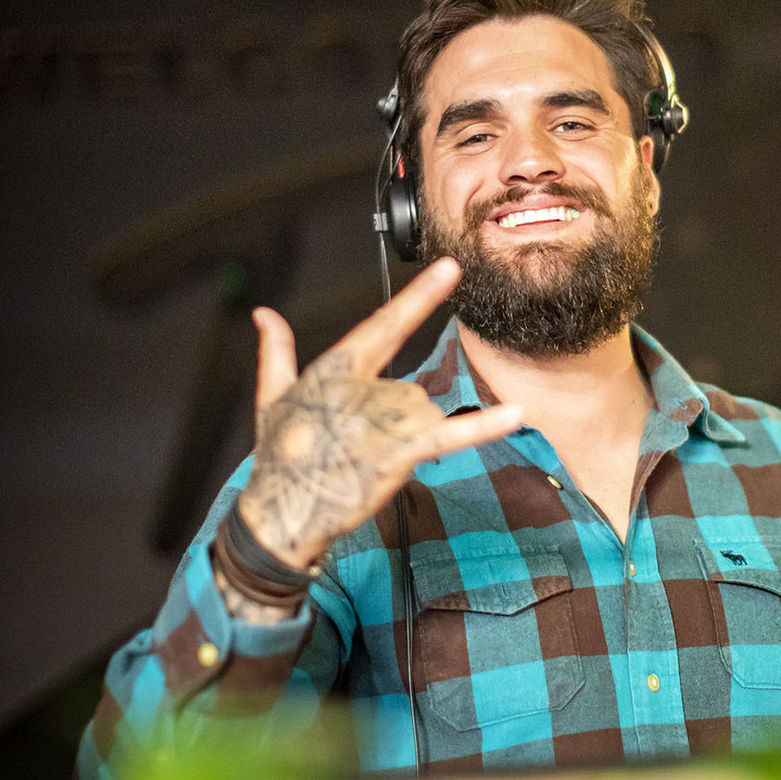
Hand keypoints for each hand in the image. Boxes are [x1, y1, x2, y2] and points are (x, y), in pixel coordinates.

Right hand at [237, 257, 521, 570]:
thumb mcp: (271, 395)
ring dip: (402, 437)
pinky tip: (516, 414)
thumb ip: (277, 350)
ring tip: (362, 460)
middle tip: (350, 447)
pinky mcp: (399, 452)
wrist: (282, 512)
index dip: (419, 295)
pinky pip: (450, 434)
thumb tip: (264, 313)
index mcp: (336, 368)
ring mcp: (384, 421)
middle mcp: (364, 388)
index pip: (385, 323)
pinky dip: (484, 426)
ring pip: (421, 412)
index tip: (451, 267)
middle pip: (407, 388)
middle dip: (389, 421)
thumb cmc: (279, 453)